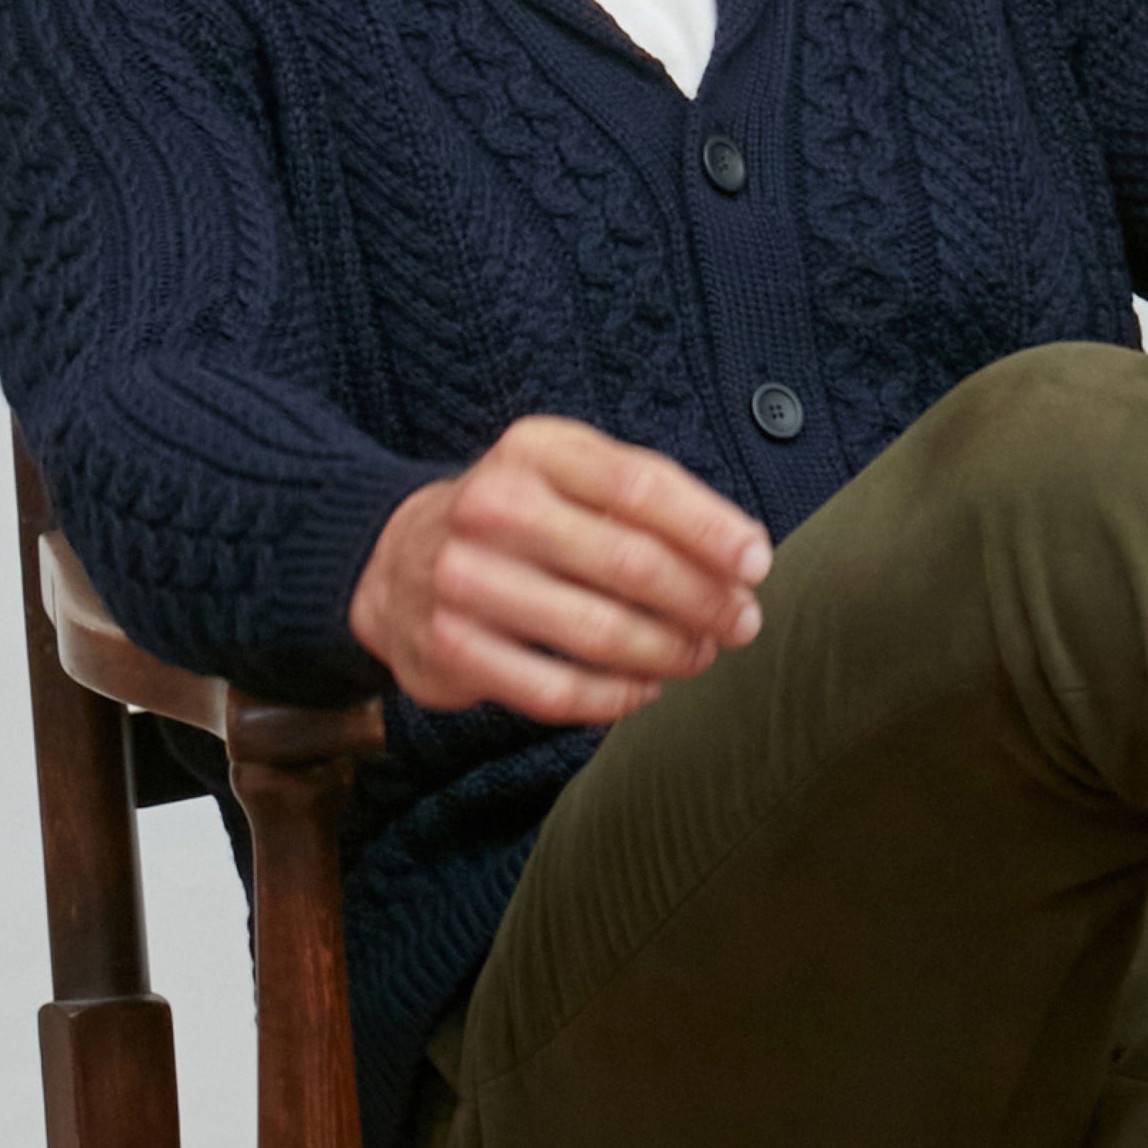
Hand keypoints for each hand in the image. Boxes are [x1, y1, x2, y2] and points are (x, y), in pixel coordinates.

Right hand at [348, 416, 771, 725]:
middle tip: (741, 623)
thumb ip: (647, 502)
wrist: (391, 558)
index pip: (639, 484)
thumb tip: (743, 555)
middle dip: (702, 600)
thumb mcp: (566, 476)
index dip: (709, 528)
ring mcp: (463, 580)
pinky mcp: (451, 649)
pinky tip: (644, 690)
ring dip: (668, 652)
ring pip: (597, 632)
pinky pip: (555, 690)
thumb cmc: (517, 518)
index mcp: (534, 450)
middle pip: (628, 561)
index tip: (756, 563)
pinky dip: (615, 698)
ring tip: (699, 655)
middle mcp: (490, 506)